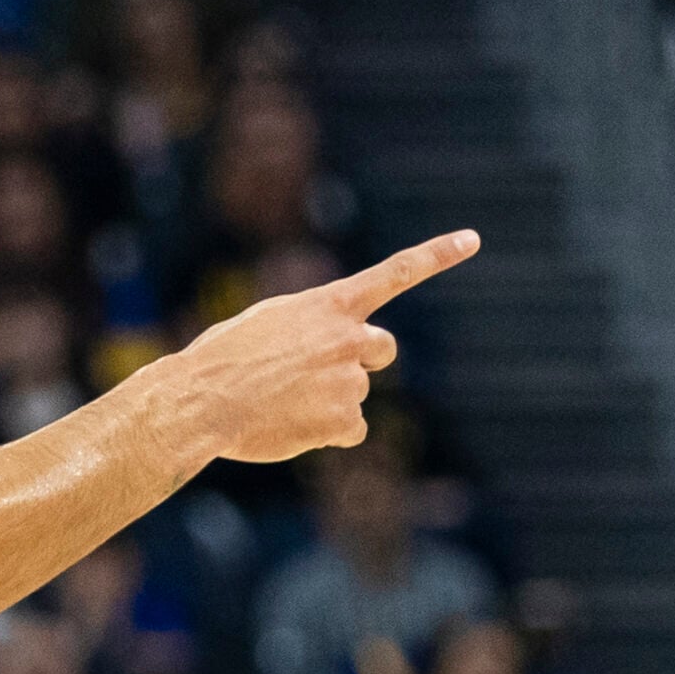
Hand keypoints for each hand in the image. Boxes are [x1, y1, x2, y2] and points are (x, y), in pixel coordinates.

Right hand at [162, 231, 478, 465]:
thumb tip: (328, 363)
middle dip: (361, 360)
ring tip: (280, 403)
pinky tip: (291, 427)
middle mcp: (347, 336)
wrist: (201, 400)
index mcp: (327, 304)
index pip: (394, 273)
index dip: (436, 256)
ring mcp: (349, 379)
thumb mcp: (265, 325)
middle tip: (321, 372)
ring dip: (326, 401)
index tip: (473, 239)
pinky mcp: (344, 420)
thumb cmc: (220, 361)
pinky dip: (326, 434)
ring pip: (355, 395)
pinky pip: (351, 430)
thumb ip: (308, 330)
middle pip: (382, 348)